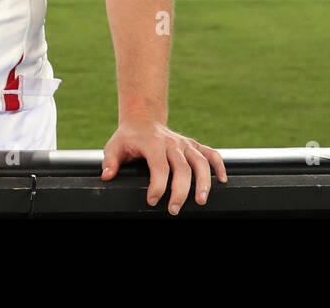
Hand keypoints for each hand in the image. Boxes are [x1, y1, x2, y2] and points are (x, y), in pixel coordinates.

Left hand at [101, 117, 226, 215]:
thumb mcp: (114, 146)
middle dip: (180, 191)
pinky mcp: (194, 145)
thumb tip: (107, 176)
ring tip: (201, 201)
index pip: (159, 166)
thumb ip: (110, 161)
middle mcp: (172, 142)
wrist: (143, 119)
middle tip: (173, 210)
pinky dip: (219, 166)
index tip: (152, 201)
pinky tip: (223, 181)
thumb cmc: (128, 137)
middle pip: (182, 168)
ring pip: (201, 162)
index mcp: (153, 143)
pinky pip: (211, 154)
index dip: (158, 186)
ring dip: (204, 182)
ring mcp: (185, 144)